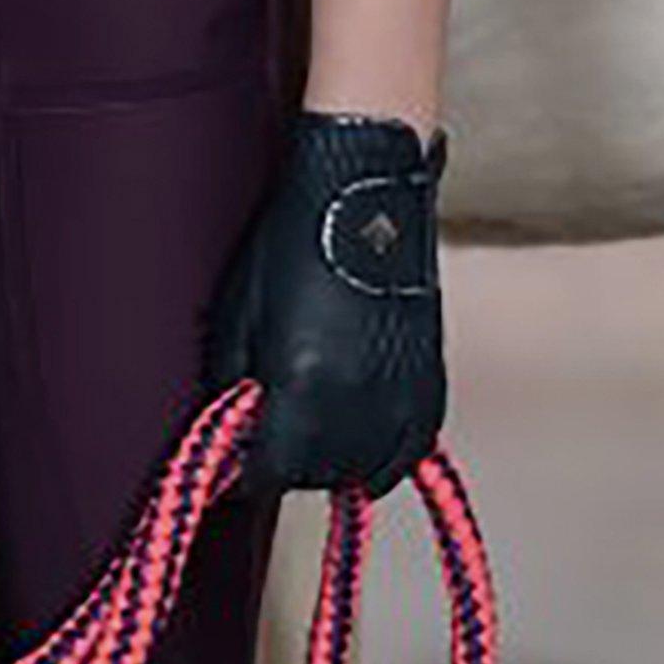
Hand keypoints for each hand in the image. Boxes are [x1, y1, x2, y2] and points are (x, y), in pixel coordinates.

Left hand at [199, 110, 448, 501]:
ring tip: (313, 438)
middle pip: (317, 473)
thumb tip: (233, 422)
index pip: (272, 469)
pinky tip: (365, 445)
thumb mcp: (240, 309)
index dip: (249, 473)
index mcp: (302, 383)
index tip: (239, 467)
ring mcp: (399, 390)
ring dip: (334, 463)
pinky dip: (386, 455)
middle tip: (270, 442)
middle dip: (288, 465)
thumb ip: (234, 378)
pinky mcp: (430, 376)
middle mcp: (356, 398)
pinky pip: (412, 447)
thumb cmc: (295, 237)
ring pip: (366, 467)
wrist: (364, 189)